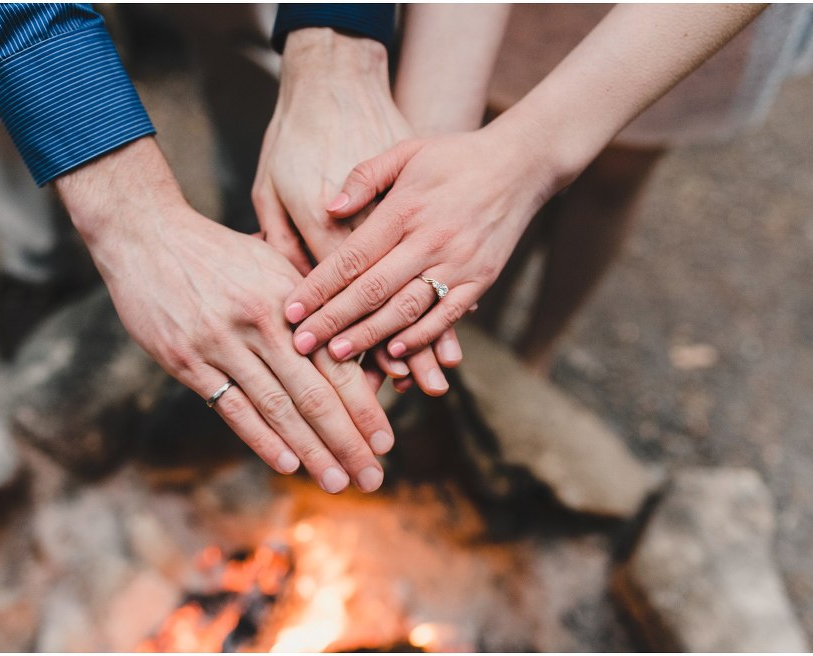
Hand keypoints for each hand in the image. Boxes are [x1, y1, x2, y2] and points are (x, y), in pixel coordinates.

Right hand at [57, 137, 392, 493]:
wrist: (146, 236)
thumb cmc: (219, 252)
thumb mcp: (271, 262)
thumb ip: (308, 305)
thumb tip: (352, 345)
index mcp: (290, 299)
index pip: (336, 362)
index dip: (364, 406)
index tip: (385, 442)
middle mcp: (262, 322)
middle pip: (314, 393)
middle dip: (347, 441)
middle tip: (372, 478)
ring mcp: (222, 343)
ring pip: (277, 407)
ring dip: (310, 451)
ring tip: (336, 482)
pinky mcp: (186, 359)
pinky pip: (231, 407)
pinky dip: (261, 438)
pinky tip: (286, 464)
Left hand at [253, 27, 461, 394]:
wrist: (521, 163)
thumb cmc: (454, 155)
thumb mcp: (406, 149)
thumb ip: (364, 176)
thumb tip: (329, 209)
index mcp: (405, 209)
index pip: (353, 256)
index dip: (319, 287)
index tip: (291, 310)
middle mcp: (431, 239)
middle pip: (373, 290)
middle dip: (334, 321)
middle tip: (302, 344)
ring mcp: (459, 263)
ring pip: (407, 309)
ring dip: (370, 336)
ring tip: (338, 356)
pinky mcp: (481, 280)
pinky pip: (447, 317)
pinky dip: (420, 338)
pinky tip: (394, 355)